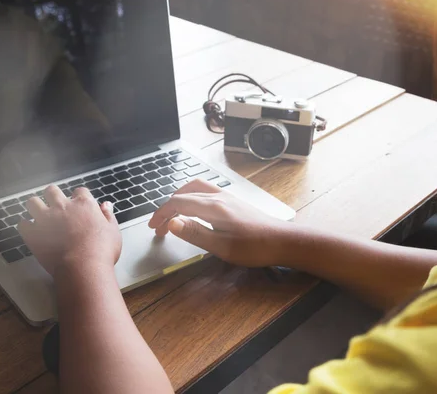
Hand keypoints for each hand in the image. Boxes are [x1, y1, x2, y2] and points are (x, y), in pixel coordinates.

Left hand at [18, 185, 121, 277]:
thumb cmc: (101, 251)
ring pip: (32, 202)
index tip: (80, 205)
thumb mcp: (113, 231)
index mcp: (84, 204)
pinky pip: (22, 224)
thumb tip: (106, 206)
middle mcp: (63, 207)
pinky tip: (30, 230)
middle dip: (53, 195)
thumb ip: (108, 216)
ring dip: (35, 206)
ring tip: (38, 213)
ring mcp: (46, 219)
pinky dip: (25, 226)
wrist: (83, 268)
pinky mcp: (33, 234)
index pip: (79, 191)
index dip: (79, 198)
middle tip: (55, 204)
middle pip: (52, 190)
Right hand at [148, 179, 290, 267]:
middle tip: (160, 226)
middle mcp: (219, 197)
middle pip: (184, 193)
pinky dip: (191, 198)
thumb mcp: (221, 247)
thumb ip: (194, 233)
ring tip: (172, 215)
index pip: (178, 203)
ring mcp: (227, 197)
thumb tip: (172, 222)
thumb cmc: (255, 247)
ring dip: (179, 199)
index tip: (154, 227)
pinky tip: (193, 211)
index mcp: (214, 207)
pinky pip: (205, 191)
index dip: (162, 214)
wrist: (282, 241)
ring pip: (195, 189)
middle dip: (168, 208)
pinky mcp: (233, 201)